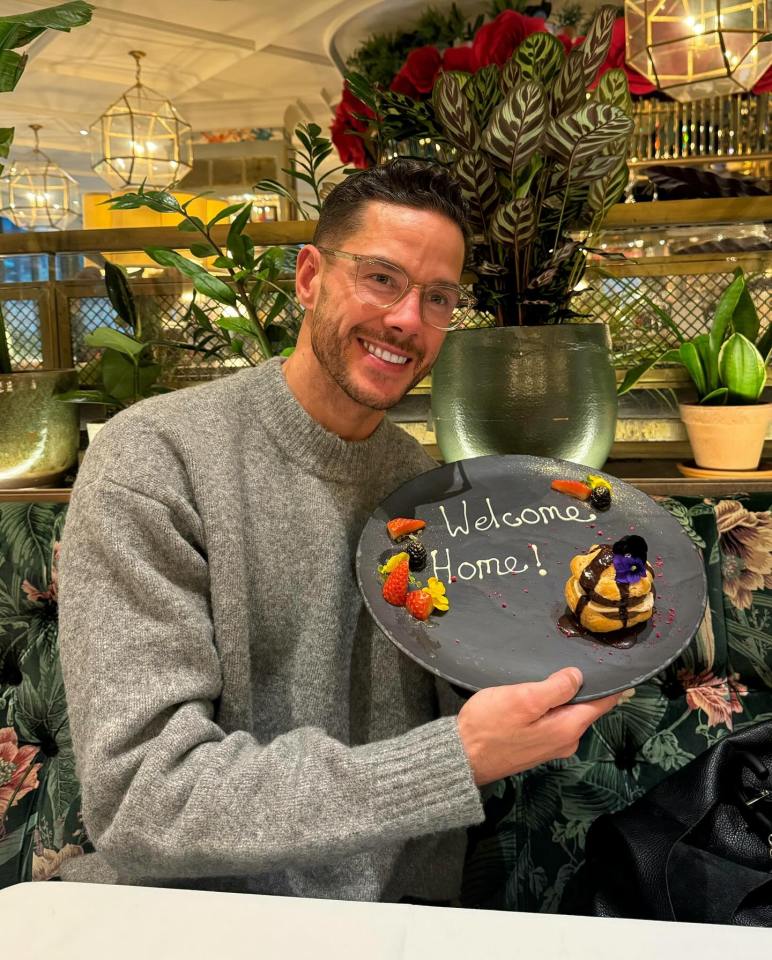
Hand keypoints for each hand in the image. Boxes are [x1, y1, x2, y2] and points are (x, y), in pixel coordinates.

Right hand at [457, 668, 621, 785]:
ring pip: (568, 713)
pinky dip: (552, 706)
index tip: (613, 661)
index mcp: (569, 728)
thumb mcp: (524, 698)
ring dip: (565, 695)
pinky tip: (539, 693)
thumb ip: (556, 688)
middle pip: (585, 707)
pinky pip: (554, 720)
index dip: (610, 682)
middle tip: (577, 656)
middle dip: (584, 686)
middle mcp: (567, 740)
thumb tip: (579, 676)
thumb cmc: (491, 725)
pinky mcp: (536, 747)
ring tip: (554, 670)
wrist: (461, 757)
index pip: (603, 703)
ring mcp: (551, 746)